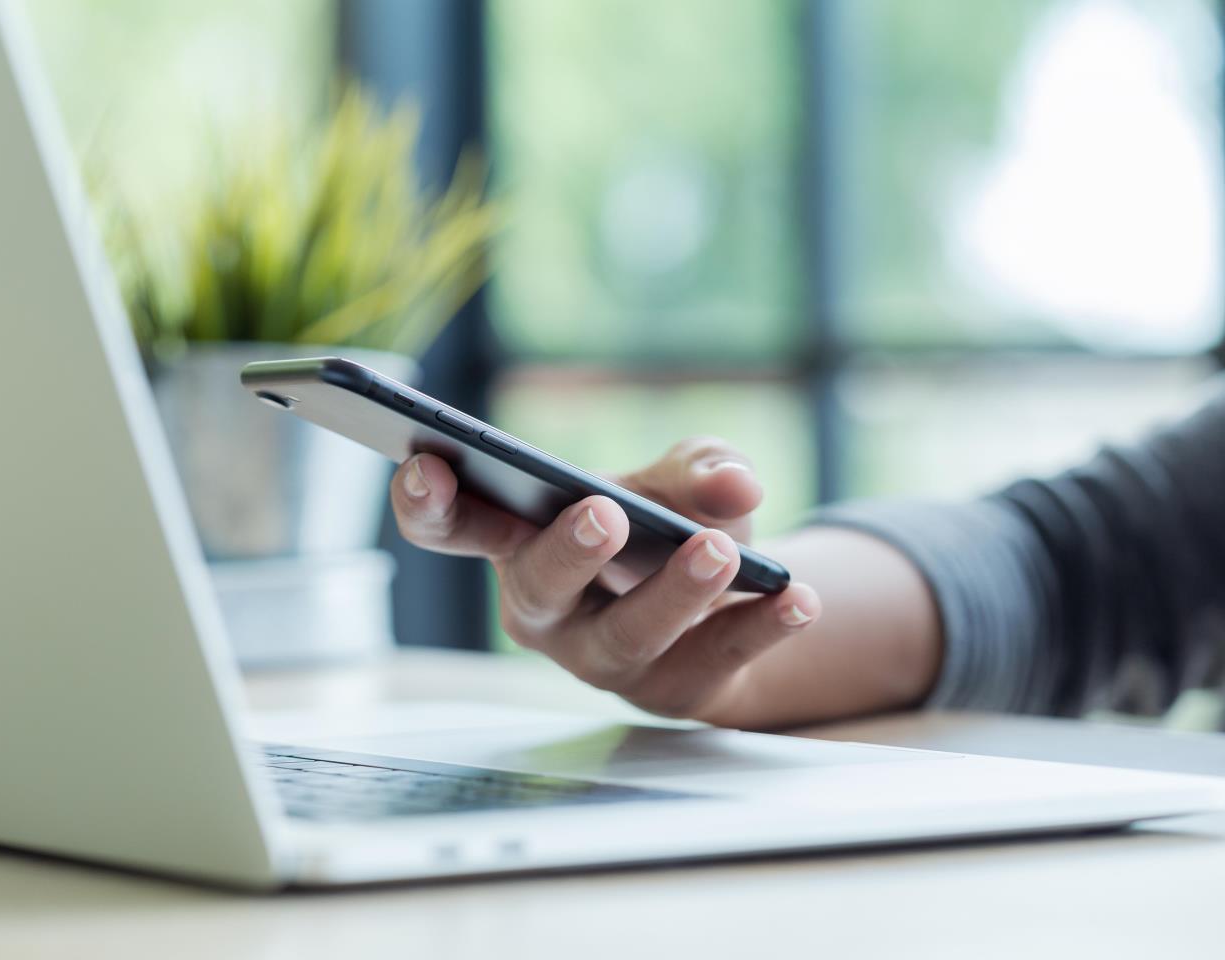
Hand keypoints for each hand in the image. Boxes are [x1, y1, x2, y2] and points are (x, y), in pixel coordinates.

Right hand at [388, 437, 821, 722]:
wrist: (720, 599)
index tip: (427, 468)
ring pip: (626, 635)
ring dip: (675, 593)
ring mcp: (603, 659)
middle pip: (536, 589)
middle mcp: (546, 610)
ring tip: (722, 551)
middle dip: (566, 551)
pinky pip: (711, 662)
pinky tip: (797, 598)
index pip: (453, 527)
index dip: (426, 504)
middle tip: (604, 513)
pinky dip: (759, 627)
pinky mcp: (671, 691)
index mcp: (518, 541)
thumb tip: (733, 478)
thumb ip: (698, 468)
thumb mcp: (676, 482)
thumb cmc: (663, 527)